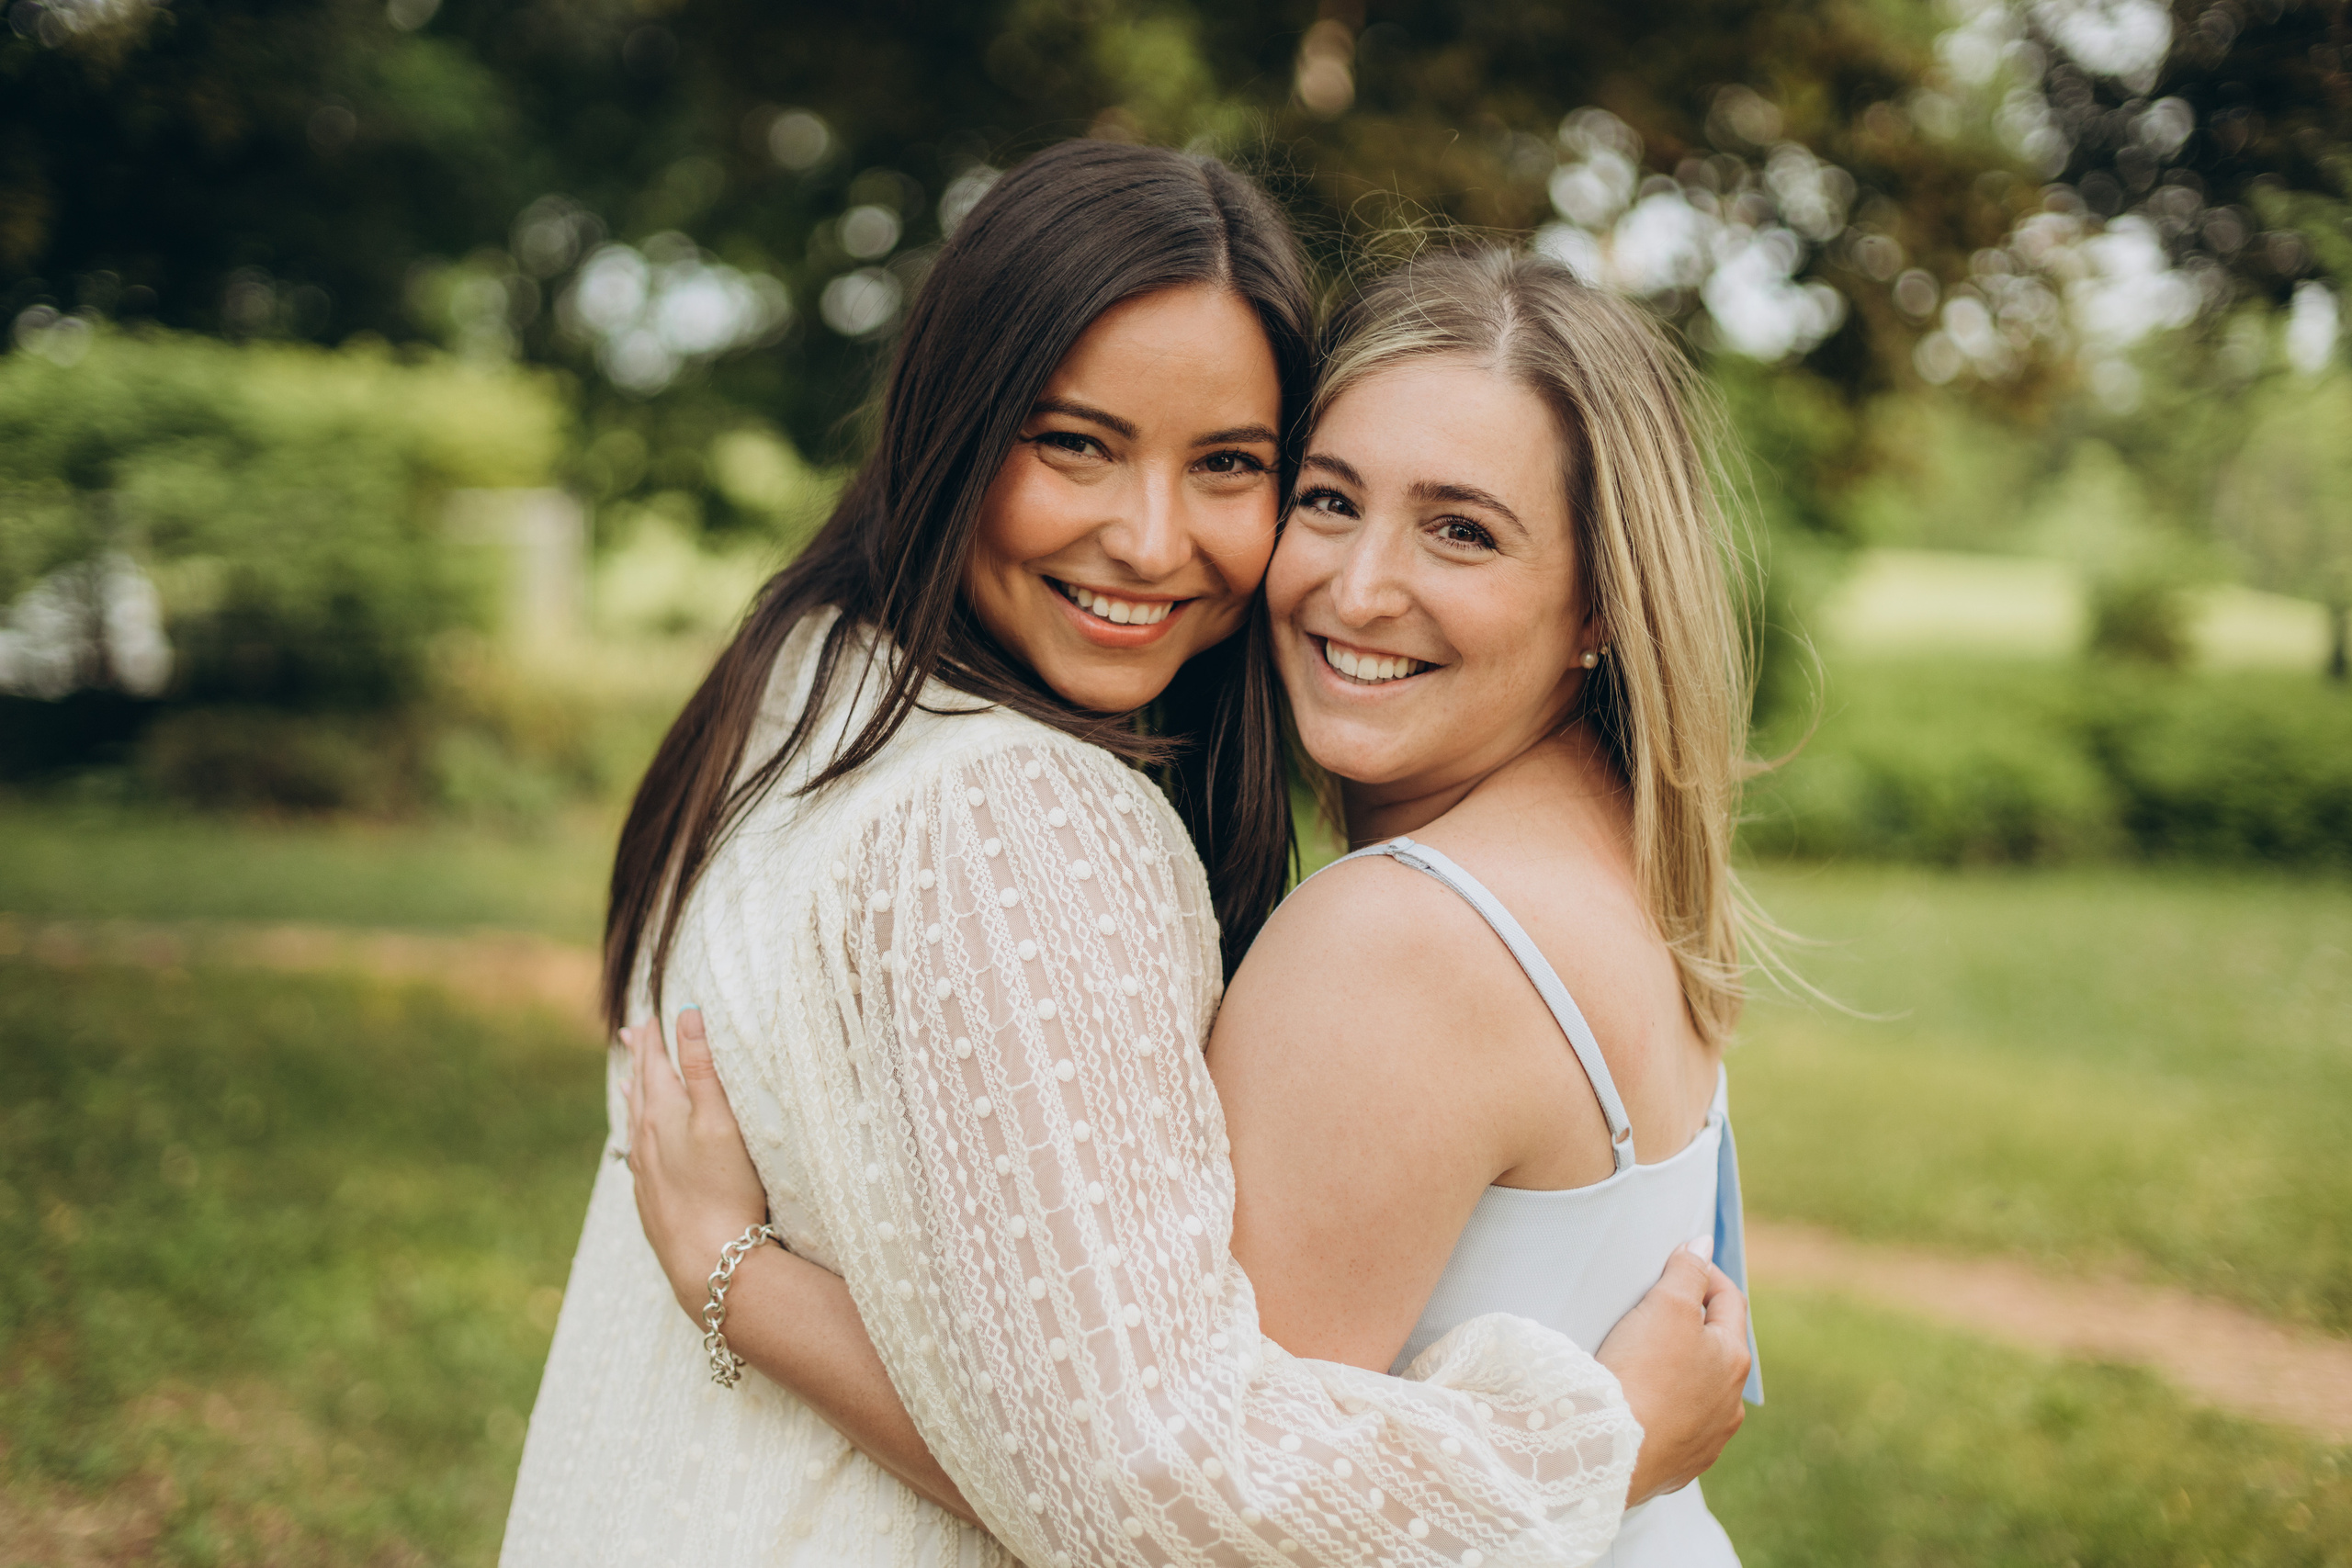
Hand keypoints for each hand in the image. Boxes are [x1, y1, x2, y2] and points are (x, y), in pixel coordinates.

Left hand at [620, 1009, 771, 1320]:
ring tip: (629, 1077)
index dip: (653, 1038)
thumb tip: (686, 1014)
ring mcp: (646, 1170)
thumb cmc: (723, 1189)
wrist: (708, 1260)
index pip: (655, 1064)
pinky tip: (638, 1139)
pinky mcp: (652, 1198)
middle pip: (640, 1088)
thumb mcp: (720, 1119)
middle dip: (639, 1058)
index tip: (649, 1016)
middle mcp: (646, 1138)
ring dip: (634, 1093)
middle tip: (632, 1033)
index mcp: (663, 1113)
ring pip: (635, 1121)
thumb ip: (702, 1066)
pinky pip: (637, 1152)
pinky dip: (636, 1131)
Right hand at [1595, 1240, 1751, 1505]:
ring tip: (1646, 1361)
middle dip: (1693, 1325)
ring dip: (1682, 1372)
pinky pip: (1678, 1428)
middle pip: (1717, 1349)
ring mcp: (1708, 1437)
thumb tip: (1704, 1244)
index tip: (1680, 1262)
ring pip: (1701, 1392)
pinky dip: (1665, 1410)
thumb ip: (1688, 1271)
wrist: (1614, 1452)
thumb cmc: (1643, 1373)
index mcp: (1733, 1359)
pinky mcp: (1681, 1464)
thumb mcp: (1666, 1305)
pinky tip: (1642, 1406)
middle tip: (1658, 1309)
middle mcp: (1730, 1402)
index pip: (1730, 1300)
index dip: (1706, 1273)